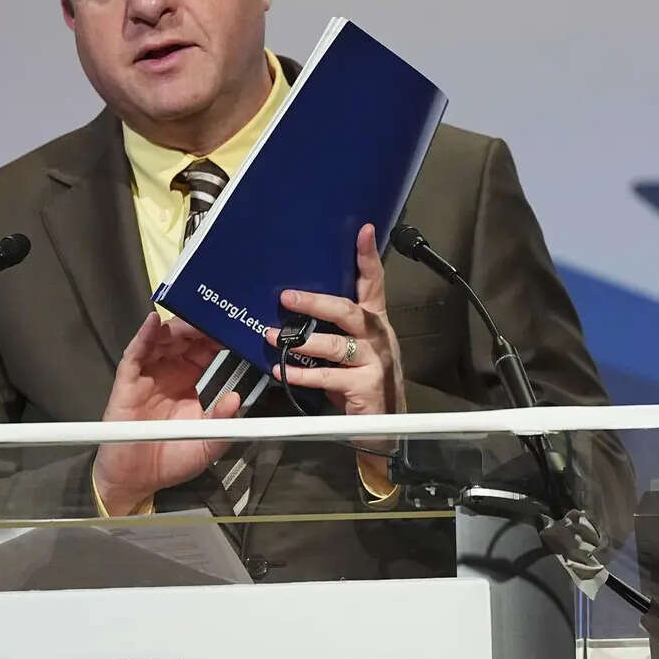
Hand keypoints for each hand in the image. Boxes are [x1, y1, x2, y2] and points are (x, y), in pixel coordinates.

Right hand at [93, 313, 242, 514]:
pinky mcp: (128, 380)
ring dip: (177, 327)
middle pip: (186, 339)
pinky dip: (144, 335)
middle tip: (216, 317)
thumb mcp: (208, 444)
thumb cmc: (171, 460)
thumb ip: (224, 423)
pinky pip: (136, 352)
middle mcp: (171, 373)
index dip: (220, 339)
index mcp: (193, 384)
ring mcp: (149, 374)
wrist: (136, 481)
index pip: (208, 351)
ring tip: (192, 320)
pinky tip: (153, 323)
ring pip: (162, 339)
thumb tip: (236, 399)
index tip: (236, 329)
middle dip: (201, 326)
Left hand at [265, 223, 406, 418]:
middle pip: (347, 310)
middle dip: (315, 301)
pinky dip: (302, 374)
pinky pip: (328, 376)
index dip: (368, 256)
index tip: (364, 230)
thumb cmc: (363, 384)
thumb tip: (296, 308)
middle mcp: (377, 336)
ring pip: (335, 344)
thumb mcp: (352, 351)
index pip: (373, 282)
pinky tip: (283, 371)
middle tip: (286, 296)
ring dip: (300, 340)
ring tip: (272, 336)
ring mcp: (375, 361)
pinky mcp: (366, 386)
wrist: (386, 428)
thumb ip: (335, 330)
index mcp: (374, 322)